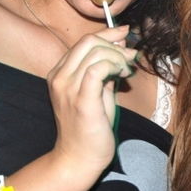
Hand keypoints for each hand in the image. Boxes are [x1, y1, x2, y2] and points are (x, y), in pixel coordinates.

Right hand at [46, 25, 136, 176]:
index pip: (84, 42)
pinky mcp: (81, 99)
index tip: (125, 33)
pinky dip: (114, 66)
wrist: (80, 157)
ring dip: (118, 56)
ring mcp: (67, 88)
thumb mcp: (99, 90)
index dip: (108, 33)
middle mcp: (59, 77)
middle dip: (114, 43)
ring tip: (128, 70)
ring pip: (95, 52)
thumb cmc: (91, 125)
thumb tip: (121, 44)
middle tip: (130, 55)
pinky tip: (123, 75)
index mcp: (60, 73)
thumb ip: (106, 68)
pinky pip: (98, 69)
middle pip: (88, 41)